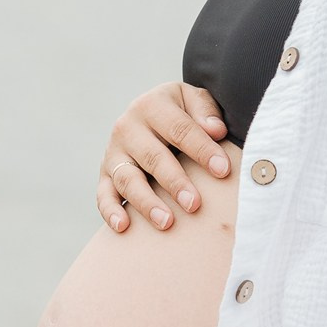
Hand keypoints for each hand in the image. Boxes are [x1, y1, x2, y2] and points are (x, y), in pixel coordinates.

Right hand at [98, 81, 231, 234]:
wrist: (149, 112)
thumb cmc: (180, 111)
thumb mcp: (193, 100)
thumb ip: (205, 111)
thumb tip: (216, 130)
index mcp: (152, 105)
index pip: (180, 129)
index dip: (202, 150)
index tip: (222, 171)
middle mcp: (127, 127)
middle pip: (152, 157)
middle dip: (174, 182)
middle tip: (194, 204)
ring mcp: (113, 152)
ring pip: (128, 179)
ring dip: (146, 202)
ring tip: (167, 222)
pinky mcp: (105, 173)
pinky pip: (104, 194)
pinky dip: (110, 211)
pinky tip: (124, 226)